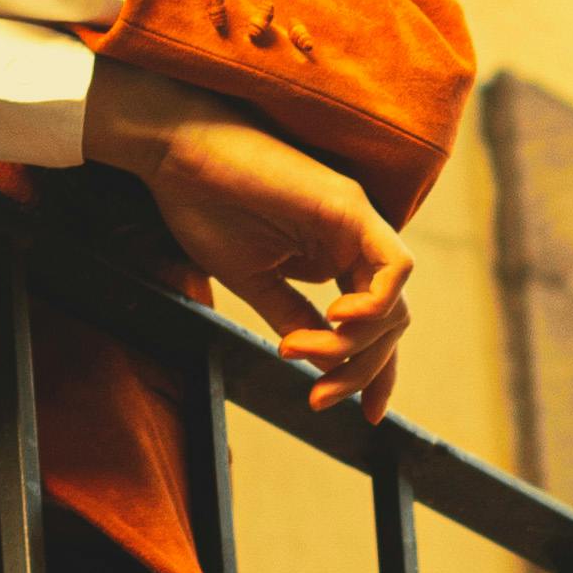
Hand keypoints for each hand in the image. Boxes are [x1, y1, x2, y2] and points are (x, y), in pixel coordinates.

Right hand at [85, 62, 412, 421]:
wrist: (176, 155)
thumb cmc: (205, 206)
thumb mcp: (253, 281)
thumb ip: (293, 319)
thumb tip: (323, 366)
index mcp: (333, 256)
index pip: (378, 324)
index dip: (378, 372)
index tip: (365, 417)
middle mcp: (354, 241)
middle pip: (391, 323)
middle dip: (361, 371)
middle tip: (318, 398)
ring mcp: (357, 223)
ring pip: (394, 304)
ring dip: (355, 346)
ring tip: (299, 349)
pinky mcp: (351, 207)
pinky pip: (395, 268)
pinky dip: (375, 305)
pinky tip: (334, 319)